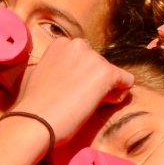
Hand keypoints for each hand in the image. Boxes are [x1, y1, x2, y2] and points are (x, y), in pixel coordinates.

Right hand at [12, 38, 133, 145]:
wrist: (36, 121)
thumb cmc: (36, 105)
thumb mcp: (45, 74)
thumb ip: (63, 67)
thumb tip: (78, 76)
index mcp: (61, 44)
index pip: (84, 58)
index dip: (81, 76)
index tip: (69, 90)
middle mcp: (78, 45)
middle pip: (99, 65)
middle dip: (93, 81)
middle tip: (76, 99)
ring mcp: (93, 58)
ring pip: (112, 74)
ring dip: (104, 89)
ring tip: (83, 103)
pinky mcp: (106, 72)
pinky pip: (127, 81)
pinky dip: (119, 94)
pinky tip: (99, 104)